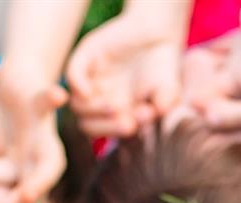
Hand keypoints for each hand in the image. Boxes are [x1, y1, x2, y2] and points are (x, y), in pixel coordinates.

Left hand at [66, 9, 184, 137]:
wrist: (154, 33)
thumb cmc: (163, 66)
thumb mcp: (168, 88)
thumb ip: (164, 102)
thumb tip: (158, 110)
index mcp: (114, 115)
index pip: (106, 131)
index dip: (118, 132)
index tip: (136, 126)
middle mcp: (98, 100)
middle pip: (88, 125)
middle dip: (107, 127)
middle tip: (128, 124)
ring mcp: (90, 80)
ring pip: (77, 105)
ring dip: (95, 110)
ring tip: (116, 106)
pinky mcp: (85, 58)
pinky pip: (73, 75)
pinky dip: (78, 85)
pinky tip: (90, 91)